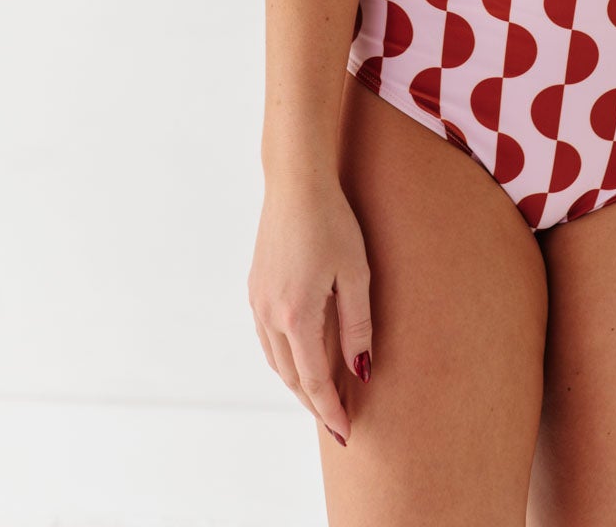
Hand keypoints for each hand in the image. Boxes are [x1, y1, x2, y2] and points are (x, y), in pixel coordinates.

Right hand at [248, 173, 372, 447]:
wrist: (295, 182)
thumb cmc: (331, 221)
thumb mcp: (355, 273)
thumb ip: (357, 326)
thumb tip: (360, 372)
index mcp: (296, 315)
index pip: (314, 380)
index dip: (330, 410)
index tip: (346, 432)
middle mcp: (270, 314)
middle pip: (290, 376)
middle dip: (313, 402)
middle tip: (337, 422)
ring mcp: (258, 300)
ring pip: (275, 360)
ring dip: (297, 382)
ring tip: (321, 396)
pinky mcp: (255, 287)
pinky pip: (267, 338)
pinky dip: (283, 357)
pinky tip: (299, 356)